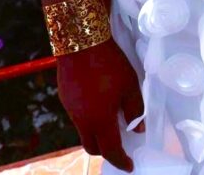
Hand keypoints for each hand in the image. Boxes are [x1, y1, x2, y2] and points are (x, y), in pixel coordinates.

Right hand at [56, 37, 143, 171]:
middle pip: (92, 146)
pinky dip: (88, 117)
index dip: (121, 161)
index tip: (129, 166)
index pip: (111, 150)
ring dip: (96, 132)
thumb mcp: (130, 85)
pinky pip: (77, 116)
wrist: (81, 42)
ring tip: (110, 119)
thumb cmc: (109, 63)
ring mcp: (71, 109)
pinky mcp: (65, 98)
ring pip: (83, 131)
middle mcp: (82, 120)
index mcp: (100, 120)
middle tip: (119, 144)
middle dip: (106, 150)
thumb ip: (135, 109)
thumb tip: (137, 128)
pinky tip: (97, 102)